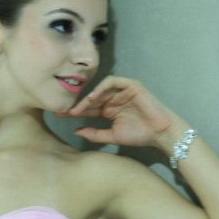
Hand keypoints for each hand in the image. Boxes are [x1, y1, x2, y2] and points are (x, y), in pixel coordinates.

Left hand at [56, 76, 186, 149]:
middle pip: (91, 98)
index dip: (74, 112)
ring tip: (78, 108)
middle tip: (62, 109)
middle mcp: (113, 99)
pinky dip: (101, 88)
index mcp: (108, 110)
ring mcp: (121, 91)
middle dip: (77, 104)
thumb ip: (95, 134)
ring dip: (88, 98)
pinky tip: (93, 98)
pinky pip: (112, 82)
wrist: (160, 133)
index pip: (88, 109)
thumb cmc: (140, 135)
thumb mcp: (113, 136)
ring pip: (99, 90)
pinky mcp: (130, 85)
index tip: (58, 115)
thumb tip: (76, 131)